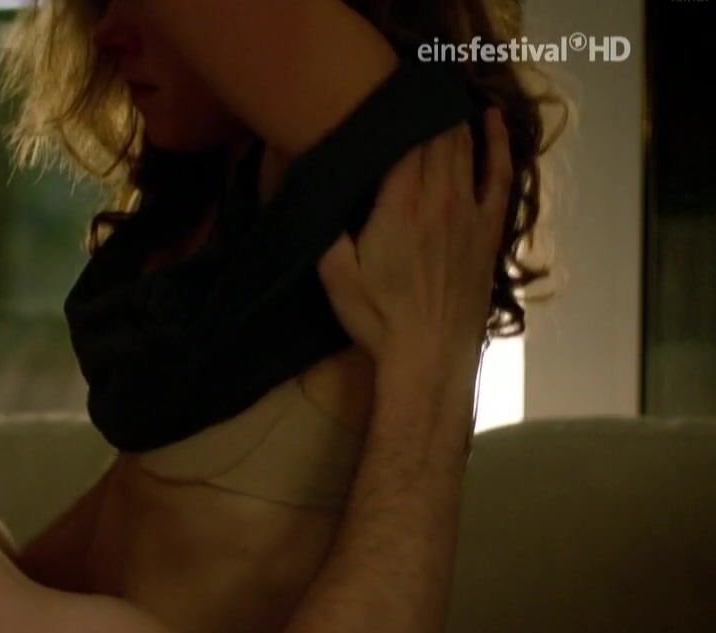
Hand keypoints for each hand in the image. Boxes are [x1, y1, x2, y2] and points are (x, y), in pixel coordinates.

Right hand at [317, 108, 512, 372]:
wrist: (430, 356)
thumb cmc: (379, 320)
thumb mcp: (336, 277)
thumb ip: (327, 232)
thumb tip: (318, 193)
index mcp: (399, 207)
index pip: (404, 142)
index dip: (398, 113)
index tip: (384, 95)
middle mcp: (439, 200)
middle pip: (436, 137)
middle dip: (424, 109)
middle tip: (408, 91)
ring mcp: (469, 213)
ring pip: (465, 148)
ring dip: (453, 119)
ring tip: (439, 97)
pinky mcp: (487, 230)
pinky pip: (498, 175)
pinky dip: (496, 144)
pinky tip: (492, 122)